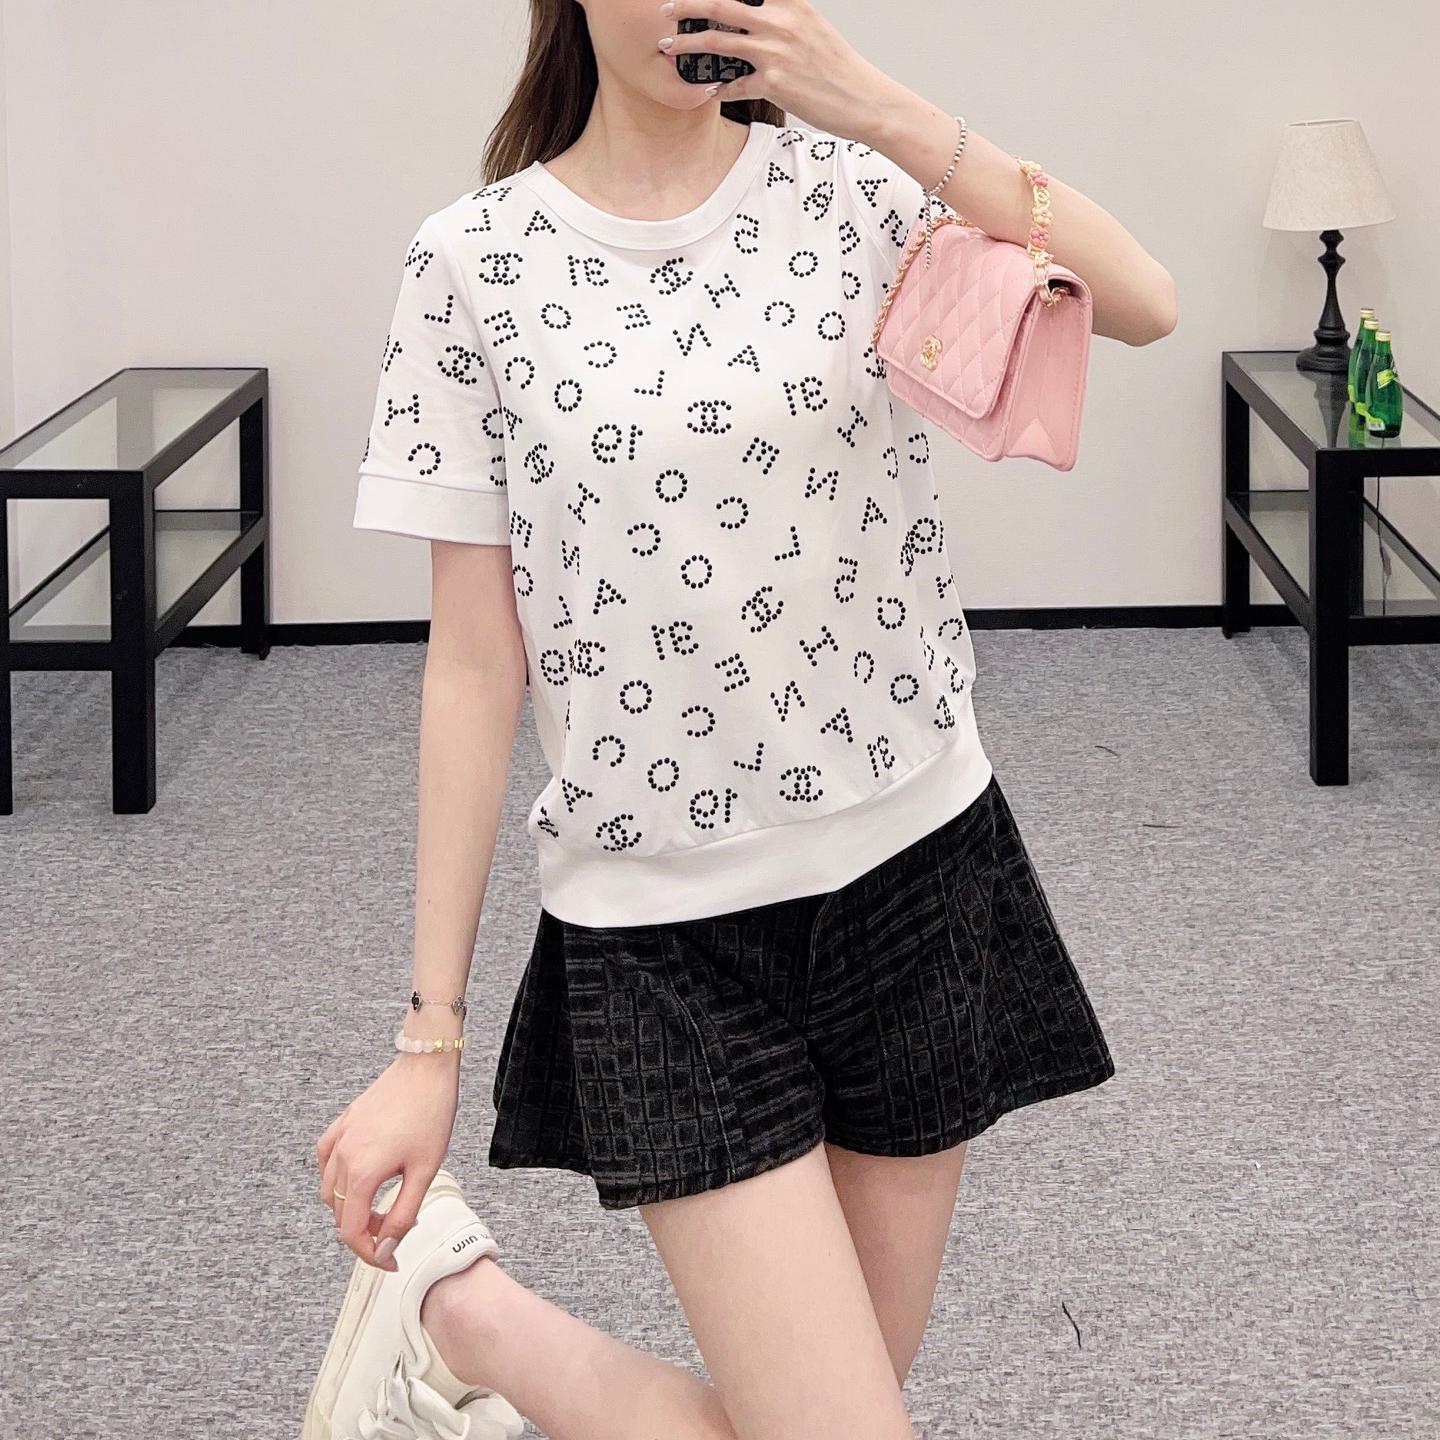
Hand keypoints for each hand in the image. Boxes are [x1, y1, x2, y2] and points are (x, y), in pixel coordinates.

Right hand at [314, 1052, 460, 1270]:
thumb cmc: (432, 1115)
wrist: (427, 1068)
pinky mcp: (342, 1122)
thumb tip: (385, 1250)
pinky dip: (336, 1178)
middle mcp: (342, 1156)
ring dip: (349, 1207)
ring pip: (328, 1189)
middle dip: (364, 1231)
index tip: (391, 1262)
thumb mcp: (424, 1172)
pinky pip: (326, 1160)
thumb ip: (402, 1216)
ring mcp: (339, 1138)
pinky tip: (358, 1178)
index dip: (370, 1255)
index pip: (351, 1232)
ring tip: (381, 1207)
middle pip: (338, 1213)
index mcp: (362, 1173)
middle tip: (394, 1231)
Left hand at [662, 0, 897, 141]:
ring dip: (687, 46)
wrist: (865, 99)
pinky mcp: (775, 84)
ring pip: (718, 42)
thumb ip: (783, 19)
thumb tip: (757, 17)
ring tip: (668, 49)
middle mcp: (780, 22)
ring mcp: (776, 53)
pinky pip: (733, 85)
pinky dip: (718, 89)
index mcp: (790, 4)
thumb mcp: (813, 29)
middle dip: (687, 6)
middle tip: (666, 9)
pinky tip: (709, 91)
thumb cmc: (839, 70)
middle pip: (721, 5)